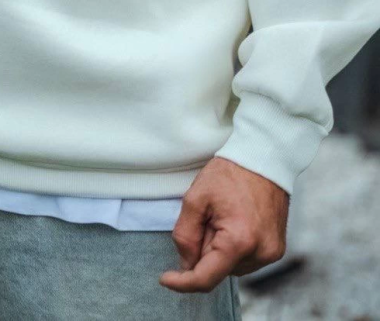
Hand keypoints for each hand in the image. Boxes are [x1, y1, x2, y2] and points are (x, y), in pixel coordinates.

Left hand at [159, 157, 288, 292]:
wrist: (263, 158)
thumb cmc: (230, 173)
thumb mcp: (196, 198)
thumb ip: (185, 235)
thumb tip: (186, 264)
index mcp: (239, 241)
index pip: (206, 278)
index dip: (182, 282)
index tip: (165, 279)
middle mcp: (260, 253)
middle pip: (217, 269)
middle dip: (204, 249)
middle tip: (206, 217)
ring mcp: (271, 253)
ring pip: (230, 266)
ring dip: (219, 248)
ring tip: (224, 215)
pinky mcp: (276, 249)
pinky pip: (245, 259)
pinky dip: (233, 247)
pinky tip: (235, 221)